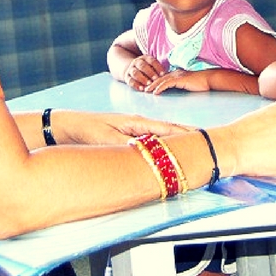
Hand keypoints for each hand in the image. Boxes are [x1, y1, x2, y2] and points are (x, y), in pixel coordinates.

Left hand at [56, 110, 190, 145]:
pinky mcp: (128, 136)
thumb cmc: (87, 129)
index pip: (168, 128)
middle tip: (206, 145)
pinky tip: (167, 152)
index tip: (203, 138)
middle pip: (169, 132)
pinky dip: (163, 146)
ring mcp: (134, 130)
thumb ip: (127, 145)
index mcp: (137, 122)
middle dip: (187, 137)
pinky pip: (152, 142)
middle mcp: (138, 124)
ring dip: (176, 142)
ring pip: (161, 137)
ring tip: (194, 148)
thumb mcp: (107, 138)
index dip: (186, 134)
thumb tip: (145, 153)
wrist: (69, 126)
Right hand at [121, 56, 165, 90]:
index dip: (158, 67)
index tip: (163, 73)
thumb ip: (159, 69)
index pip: (151, 61)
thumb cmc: (146, 69)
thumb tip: (171, 74)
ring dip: (142, 78)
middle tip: (156, 78)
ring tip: (149, 84)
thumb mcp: (151, 65)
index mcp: (145, 58)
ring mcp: (131, 69)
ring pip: (135, 73)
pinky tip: (141, 88)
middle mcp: (137, 62)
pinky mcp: (127, 77)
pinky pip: (130, 80)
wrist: (130, 69)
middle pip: (142, 66)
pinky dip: (136, 85)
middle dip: (150, 72)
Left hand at [143, 69, 210, 93]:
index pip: (164, 78)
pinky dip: (160, 88)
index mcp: (178, 74)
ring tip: (147, 91)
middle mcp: (176, 73)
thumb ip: (182, 88)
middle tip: (144, 89)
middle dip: (151, 84)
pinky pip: (167, 84)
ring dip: (153, 86)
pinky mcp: (180, 79)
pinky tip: (155, 92)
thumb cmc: (202, 84)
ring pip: (161, 81)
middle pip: (160, 78)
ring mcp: (177, 76)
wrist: (209, 79)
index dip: (156, 82)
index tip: (150, 88)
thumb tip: (179, 94)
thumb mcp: (189, 86)